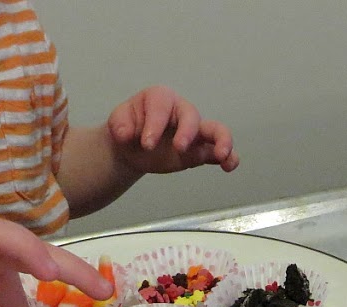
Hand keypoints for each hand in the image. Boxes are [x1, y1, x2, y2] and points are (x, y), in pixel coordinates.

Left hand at [107, 86, 238, 174]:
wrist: (132, 146)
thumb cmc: (128, 127)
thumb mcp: (117, 122)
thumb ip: (120, 124)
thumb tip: (126, 134)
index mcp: (160, 99)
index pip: (162, 106)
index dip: (155, 124)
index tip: (146, 143)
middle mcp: (181, 112)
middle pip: (191, 116)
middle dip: (187, 132)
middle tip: (178, 148)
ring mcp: (194, 133)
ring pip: (215, 131)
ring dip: (222, 141)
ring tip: (221, 156)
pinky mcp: (200, 151)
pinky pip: (217, 152)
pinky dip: (228, 158)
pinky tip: (229, 166)